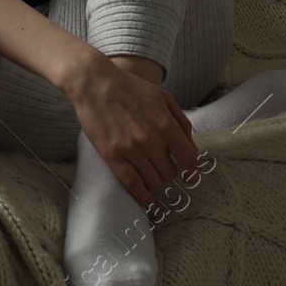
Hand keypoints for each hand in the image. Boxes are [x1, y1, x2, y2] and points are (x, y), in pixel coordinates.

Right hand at [62, 52, 198, 209]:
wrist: (93, 82)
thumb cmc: (129, 87)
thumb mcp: (163, 97)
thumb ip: (181, 121)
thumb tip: (191, 147)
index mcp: (166, 124)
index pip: (189, 159)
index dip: (192, 170)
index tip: (191, 176)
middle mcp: (151, 140)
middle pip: (170, 172)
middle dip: (168, 171)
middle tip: (160, 165)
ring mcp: (131, 149)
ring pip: (153, 181)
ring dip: (154, 181)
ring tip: (149, 175)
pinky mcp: (112, 156)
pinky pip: (132, 184)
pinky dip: (142, 197)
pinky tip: (148, 202)